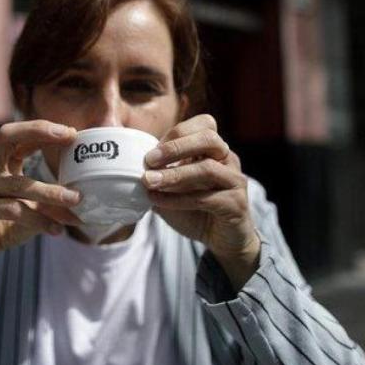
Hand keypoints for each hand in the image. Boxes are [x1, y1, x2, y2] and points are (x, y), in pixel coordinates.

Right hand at [0, 120, 81, 313]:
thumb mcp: (26, 209)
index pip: (16, 136)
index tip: (71, 132)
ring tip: (75, 199)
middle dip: (38, 131)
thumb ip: (45, 201)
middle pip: (7, 136)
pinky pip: (13, 210)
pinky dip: (38, 220)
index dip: (42, 129)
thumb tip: (80, 200)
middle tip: (69, 135)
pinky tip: (56, 230)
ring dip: (50, 191)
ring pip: (19, 183)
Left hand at [143, 114, 259, 288]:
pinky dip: (178, 199)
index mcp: (214, 150)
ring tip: (149, 181)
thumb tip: (129, 166)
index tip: (152, 150)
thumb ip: (159, 174)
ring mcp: (235, 181)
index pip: (205, 124)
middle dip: (176, 147)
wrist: (223, 240)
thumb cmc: (196, 210)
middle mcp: (228, 160)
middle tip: (149, 160)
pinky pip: (205, 198)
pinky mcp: (236, 204)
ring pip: (207, 168)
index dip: (178, 133)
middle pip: (209, 139)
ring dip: (174, 175)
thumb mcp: (173, 188)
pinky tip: (158, 203)